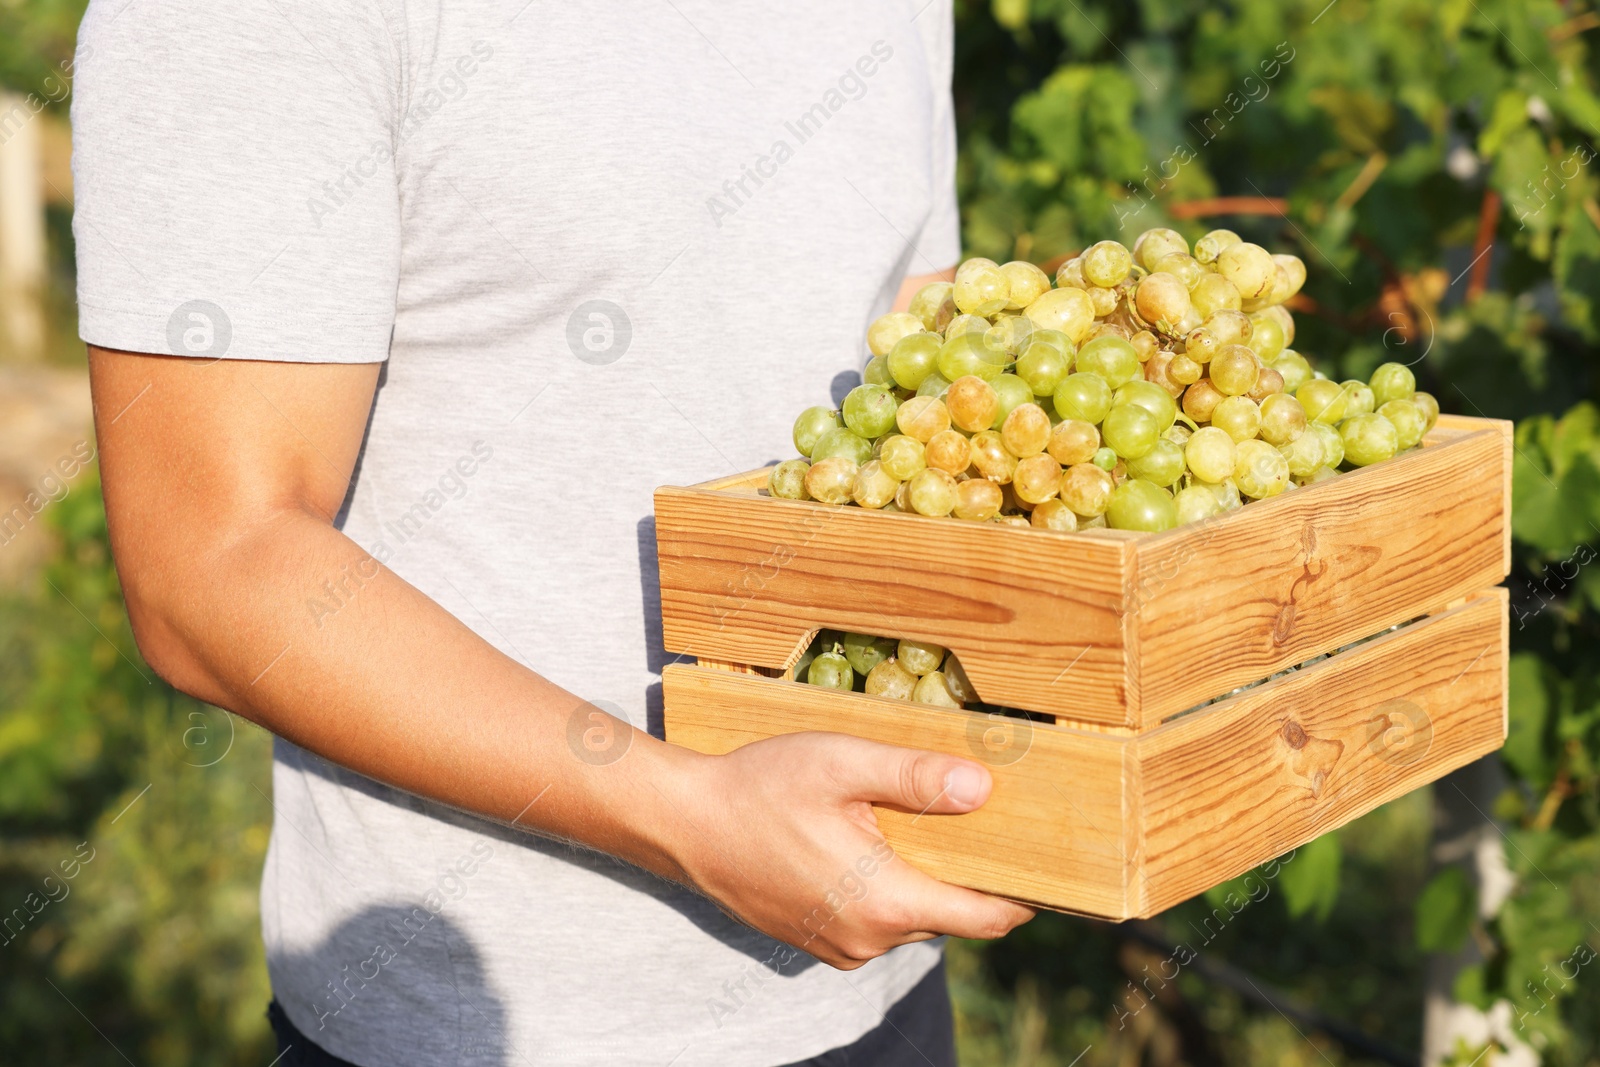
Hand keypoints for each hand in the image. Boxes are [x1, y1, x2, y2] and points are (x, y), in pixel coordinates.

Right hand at [665, 730, 1035, 968]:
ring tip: (917, 825)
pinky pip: (874, 921)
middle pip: (948, 915)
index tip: (1047, 864)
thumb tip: (983, 788)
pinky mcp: (816, 941)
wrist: (683, 823)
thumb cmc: (760, 788)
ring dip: (921, 880)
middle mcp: (869, 939)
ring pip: (909, 917)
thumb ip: (916, 777)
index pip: (985, 918)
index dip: (1022, 895)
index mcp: (887, 902)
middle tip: (977, 821)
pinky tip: (867, 844)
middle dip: (967, 874)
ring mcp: (840, 946)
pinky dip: (885, 890)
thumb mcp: (843, 765)